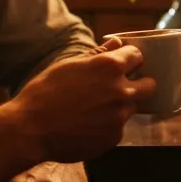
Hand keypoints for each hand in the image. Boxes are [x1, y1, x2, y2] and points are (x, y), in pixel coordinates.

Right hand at [13, 44, 155, 162]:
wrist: (30, 129)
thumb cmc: (45, 91)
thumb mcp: (70, 65)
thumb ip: (98, 54)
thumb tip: (117, 43)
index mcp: (110, 67)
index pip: (138, 56)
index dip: (129, 59)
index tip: (123, 63)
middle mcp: (121, 92)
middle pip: (149, 85)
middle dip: (139, 83)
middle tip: (120, 86)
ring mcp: (119, 117)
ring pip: (131, 108)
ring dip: (119, 106)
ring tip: (93, 109)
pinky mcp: (113, 138)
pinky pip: (117, 128)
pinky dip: (107, 125)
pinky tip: (86, 124)